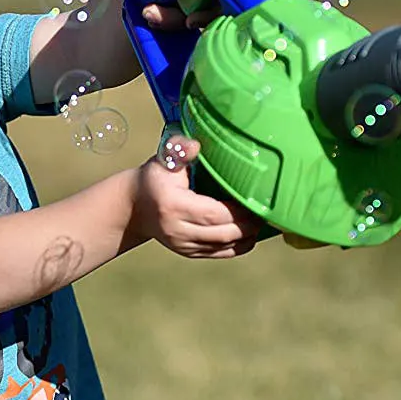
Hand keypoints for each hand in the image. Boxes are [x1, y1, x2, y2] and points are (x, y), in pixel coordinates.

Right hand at [130, 137, 260, 258]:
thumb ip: (179, 149)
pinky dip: (238, 246)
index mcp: (173, 205)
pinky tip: (250, 234)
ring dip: (246, 236)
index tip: (256, 200)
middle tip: (266, 212)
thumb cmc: (155, 178)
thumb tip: (196, 145)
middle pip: (222, 233)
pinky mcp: (188, 252)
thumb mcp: (163, 158)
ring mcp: (182, 245)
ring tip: (261, 222)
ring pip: (222, 247)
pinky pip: (218, 253)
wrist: (135, 206)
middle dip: (248, 225)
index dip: (238, 211)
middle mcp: (176, 229)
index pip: (213, 213)